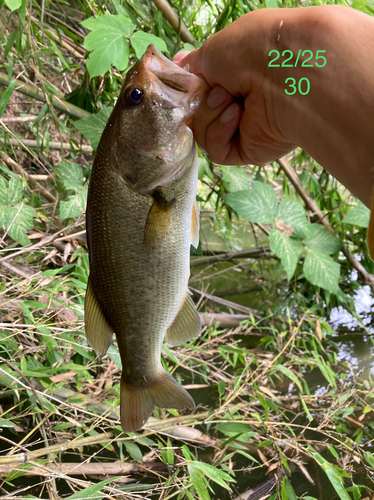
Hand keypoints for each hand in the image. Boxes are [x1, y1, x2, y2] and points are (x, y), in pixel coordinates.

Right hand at [173, 9, 297, 166]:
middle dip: (200, 103)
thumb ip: (193, 64)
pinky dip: (219, 133)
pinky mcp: (248, 151)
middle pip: (196, 116)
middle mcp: (241, 103)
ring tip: (230, 99)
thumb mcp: (213, 51)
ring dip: (209, 116)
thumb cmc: (253, 51)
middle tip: (217, 89)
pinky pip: (217, 151)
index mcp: (235, 78)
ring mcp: (245, 129)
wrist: (286, 72)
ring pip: (203, 135)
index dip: (189, 92)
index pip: (200, 93)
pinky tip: (237, 117)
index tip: (181, 85)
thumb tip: (177, 65)